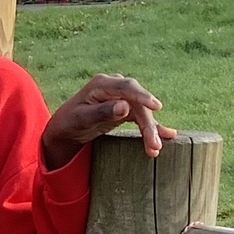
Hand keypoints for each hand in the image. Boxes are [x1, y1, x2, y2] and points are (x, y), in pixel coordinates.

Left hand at [42, 75, 175, 169]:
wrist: (64, 129)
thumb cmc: (69, 122)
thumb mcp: (82, 119)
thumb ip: (102, 112)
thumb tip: (124, 107)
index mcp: (102, 84)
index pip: (127, 87)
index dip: (142, 96)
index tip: (156, 107)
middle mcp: (115, 87)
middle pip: (137, 103)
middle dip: (148, 123)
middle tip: (155, 144)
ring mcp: (122, 97)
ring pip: (141, 112)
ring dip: (150, 130)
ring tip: (155, 149)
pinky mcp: (126, 108)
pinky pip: (141, 117)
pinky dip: (152, 127)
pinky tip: (169, 134)